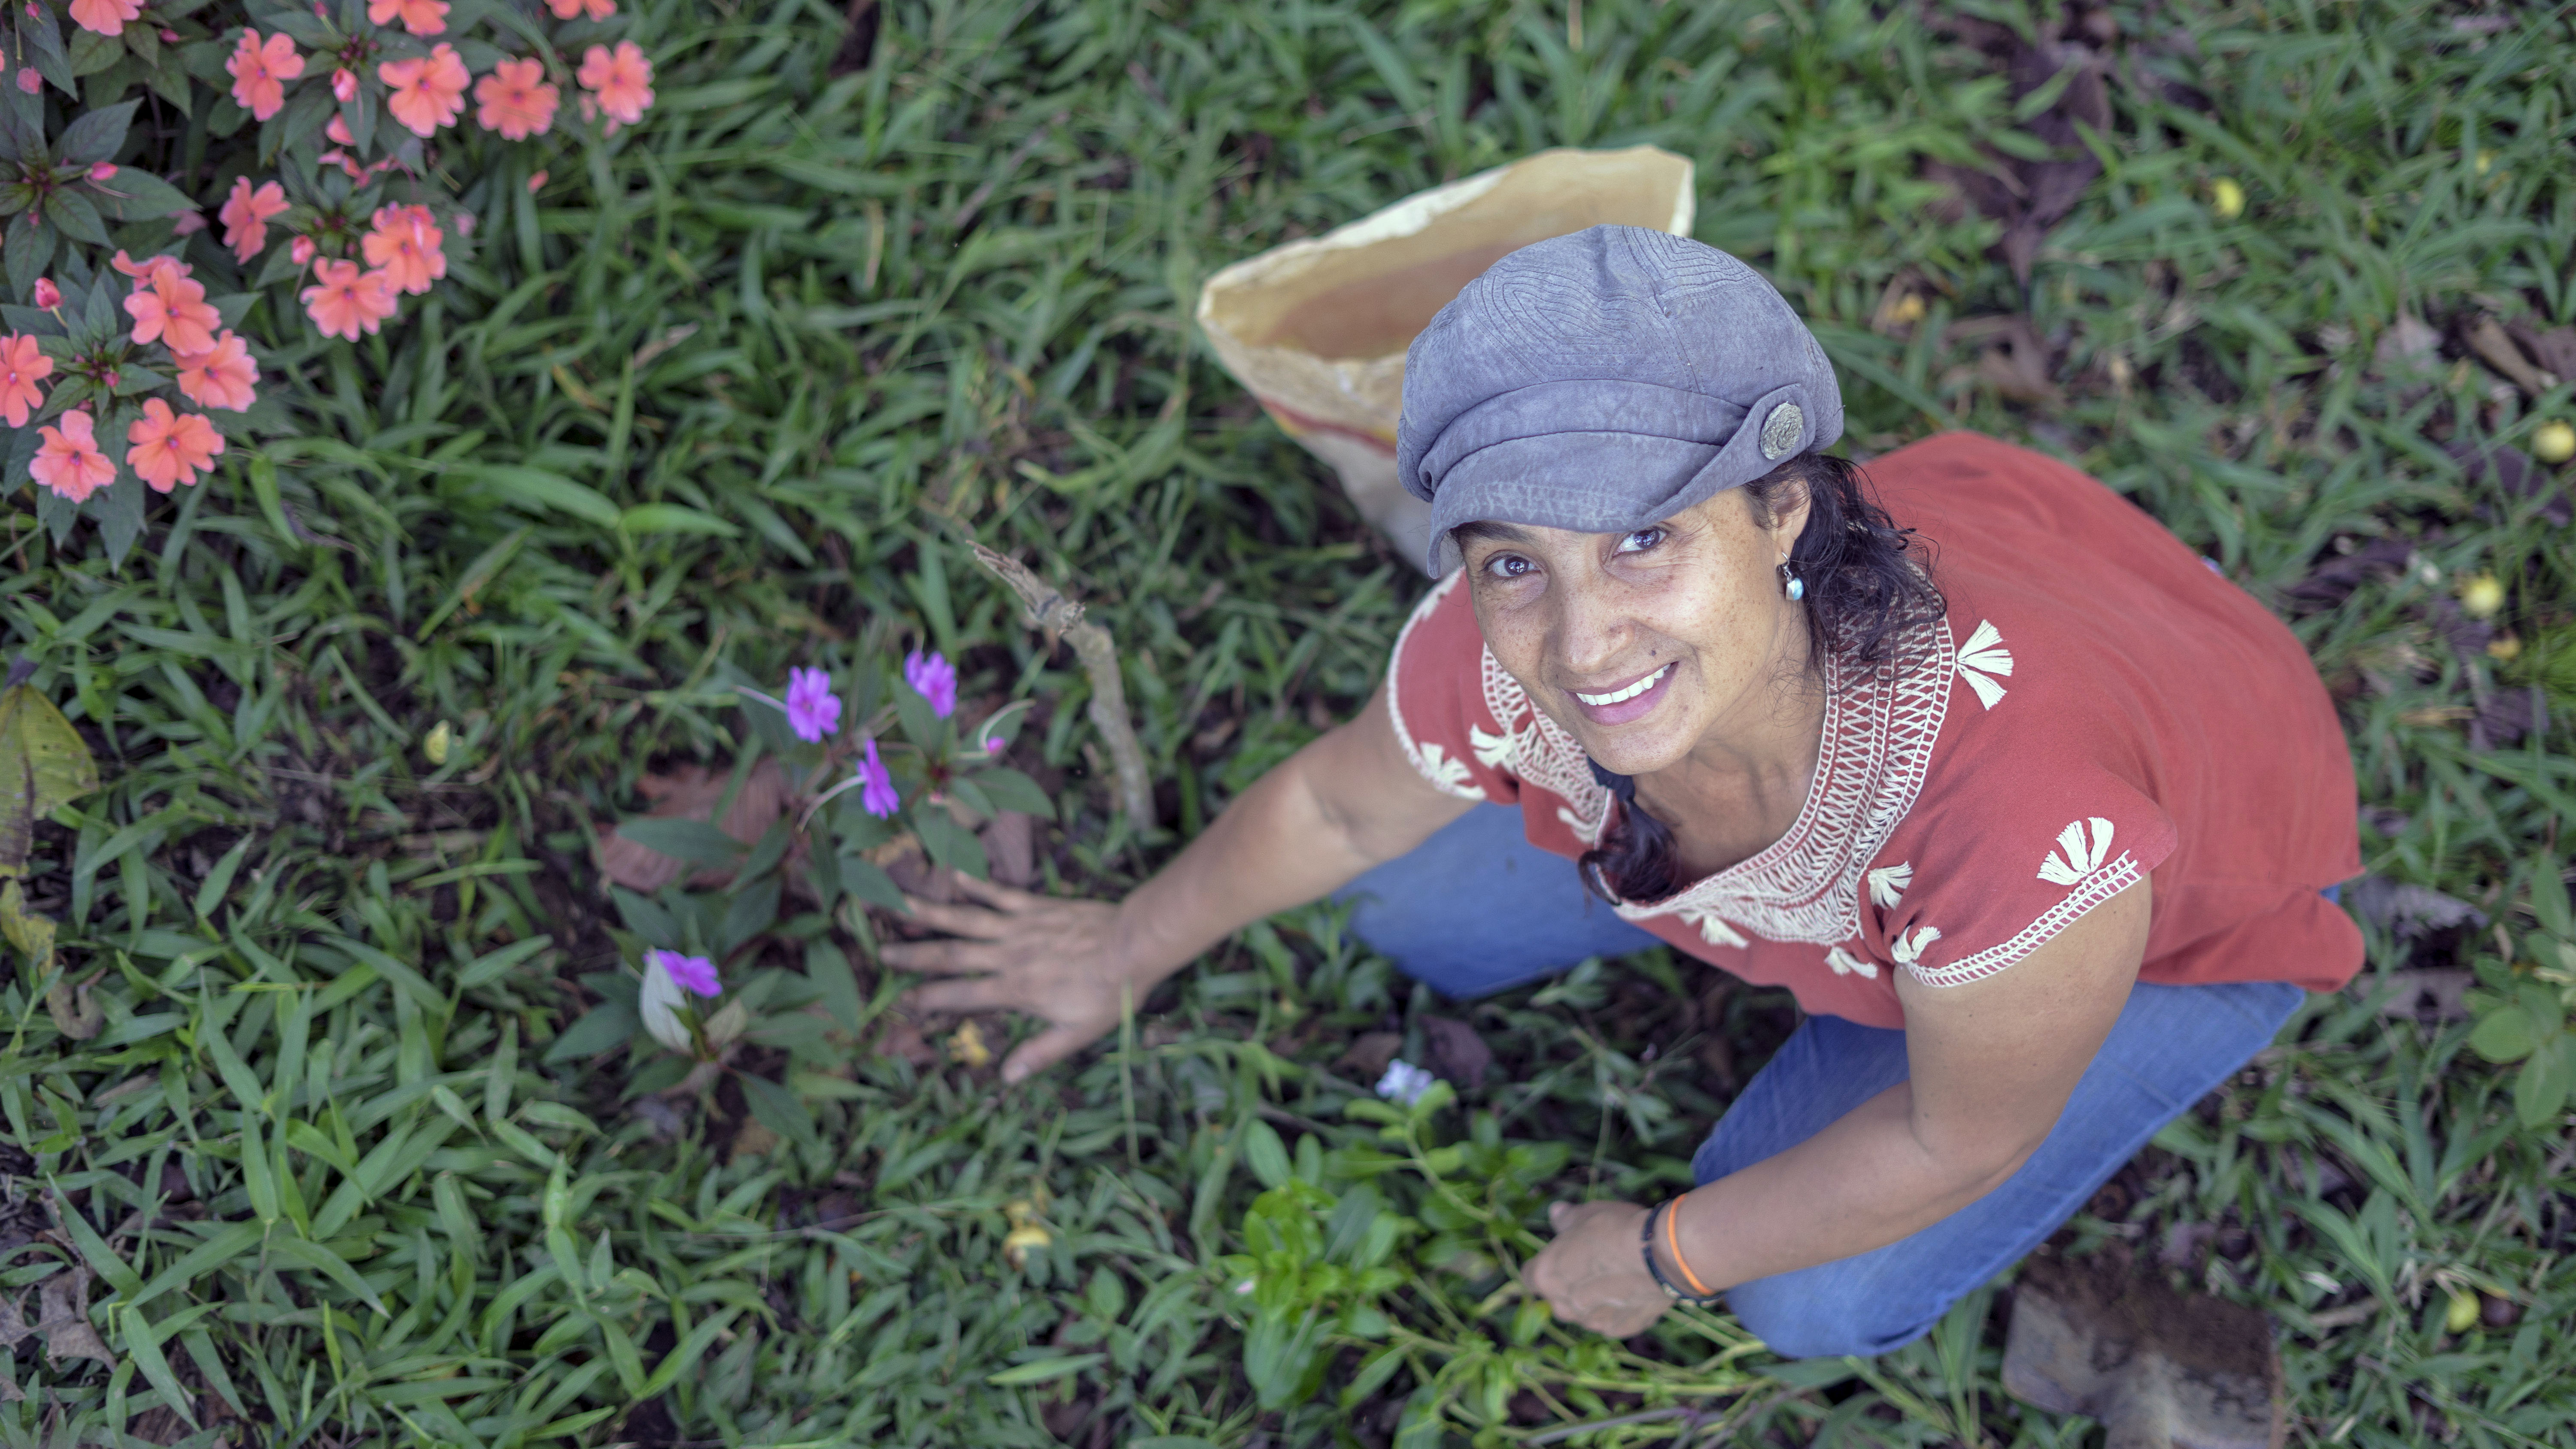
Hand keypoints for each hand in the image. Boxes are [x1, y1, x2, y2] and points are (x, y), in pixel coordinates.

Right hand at [878, 873, 1155, 1083]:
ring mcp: (1020, 926)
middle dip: (915, 954)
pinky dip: (977, 884)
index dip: (931, 999)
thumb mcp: (1078, 1034)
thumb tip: (1007, 1078)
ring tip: (900, 903)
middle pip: (952, 954)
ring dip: (932, 912)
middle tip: (883, 950)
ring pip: (967, 918)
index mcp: (1015, 989)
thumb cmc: (1109, 993)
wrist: (1135, 944)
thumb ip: (1040, 1054)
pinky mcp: (1036, 905)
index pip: (961, 995)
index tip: (904, 1001)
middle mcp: (1009, 955)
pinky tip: (956, 875)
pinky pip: (1000, 893)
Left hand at [1522, 1200, 1670, 1337]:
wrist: (1658, 1256)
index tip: (1561, 1257)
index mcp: (1545, 1276)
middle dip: (1570, 1286)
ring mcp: (1591, 1321)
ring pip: (1585, 1312)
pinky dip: (1619, 1310)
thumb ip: (1566, 1218)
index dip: (1545, 1266)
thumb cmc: (1615, 1230)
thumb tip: (1555, 1212)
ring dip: (1595, 1300)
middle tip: (1594, 1265)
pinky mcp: (1618, 1330)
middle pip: (1558, 1298)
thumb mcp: (1585, 1214)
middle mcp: (1562, 1305)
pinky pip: (1612, 1320)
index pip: (1530, 1276)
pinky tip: (1633, 1290)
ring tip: (1618, 1277)